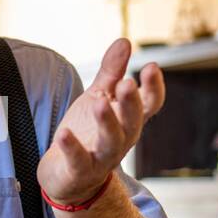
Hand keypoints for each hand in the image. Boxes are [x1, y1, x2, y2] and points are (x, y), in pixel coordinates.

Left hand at [38, 39, 164, 204]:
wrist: (66, 176)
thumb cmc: (87, 133)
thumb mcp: (98, 98)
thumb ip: (111, 72)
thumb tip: (125, 41)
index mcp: (128, 121)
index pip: (149, 105)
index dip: (153, 87)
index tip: (151, 66)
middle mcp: (120, 140)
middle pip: (133, 123)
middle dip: (131, 104)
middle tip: (127, 82)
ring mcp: (101, 158)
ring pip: (111, 143)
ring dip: (107, 123)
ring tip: (99, 102)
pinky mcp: (79, 172)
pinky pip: (78, 161)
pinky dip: (72, 148)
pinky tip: (64, 133)